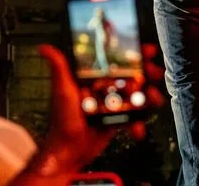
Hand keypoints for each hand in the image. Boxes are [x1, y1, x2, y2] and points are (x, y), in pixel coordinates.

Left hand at [12, 44, 163, 185]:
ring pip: (136, 95)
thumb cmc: (62, 119)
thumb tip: (44, 48)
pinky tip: (136, 129)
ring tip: (152, 98)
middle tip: (153, 73)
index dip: (130, 54)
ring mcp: (112, 104)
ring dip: (148, 96)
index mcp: (91, 77)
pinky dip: (138, 123)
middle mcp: (103, 87)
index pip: (113, 60)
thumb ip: (59, 68)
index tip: (145, 50)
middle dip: (145, 73)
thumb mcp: (62, 90)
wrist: (69, 150)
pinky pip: (133, 117)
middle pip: (130, 75)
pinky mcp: (117, 120)